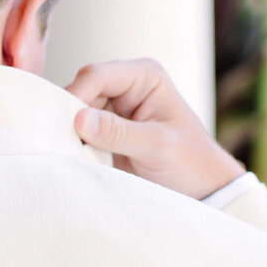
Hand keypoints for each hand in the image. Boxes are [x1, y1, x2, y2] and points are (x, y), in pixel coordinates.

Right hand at [68, 58, 244, 200]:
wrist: (201, 190)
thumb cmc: (191, 161)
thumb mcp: (157, 146)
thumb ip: (118, 133)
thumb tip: (79, 119)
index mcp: (144, 77)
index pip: (97, 76)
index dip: (78, 95)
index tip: (69, 125)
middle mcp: (125, 88)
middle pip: (81, 92)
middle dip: (72, 116)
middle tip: (65, 143)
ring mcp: (113, 111)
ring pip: (75, 114)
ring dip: (71, 133)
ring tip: (74, 153)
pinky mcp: (105, 134)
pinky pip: (79, 133)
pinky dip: (75, 145)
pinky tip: (77, 158)